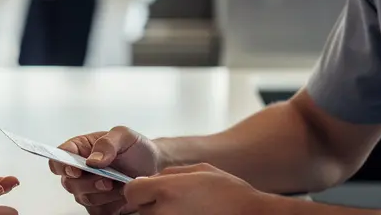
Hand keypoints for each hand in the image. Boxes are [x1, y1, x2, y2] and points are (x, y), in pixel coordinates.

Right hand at [50, 127, 162, 214]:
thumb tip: (92, 160)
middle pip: (68, 183)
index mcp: (79, 149)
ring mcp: (88, 189)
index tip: (76, 169)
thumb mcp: (124, 136)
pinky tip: (122, 194)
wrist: (153, 166)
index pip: (57, 158)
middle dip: (88, 183)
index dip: (62, 165)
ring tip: (120, 185)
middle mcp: (79, 171)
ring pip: (83, 198)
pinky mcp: (99, 206)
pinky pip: (97, 211)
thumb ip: (107, 143)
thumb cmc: (135, 148)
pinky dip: (111, 205)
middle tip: (108, 180)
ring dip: (103, 194)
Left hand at [124, 163, 265, 214]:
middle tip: (172, 201)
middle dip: (149, 203)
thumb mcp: (198, 170)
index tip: (150, 190)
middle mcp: (164, 212)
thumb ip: (168, 173)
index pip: (131, 191)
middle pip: (138, 208)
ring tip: (183, 210)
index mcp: (166, 190)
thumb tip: (148, 179)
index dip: (139, 189)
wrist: (250, 214)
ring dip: (159, 214)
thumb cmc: (227, 192)